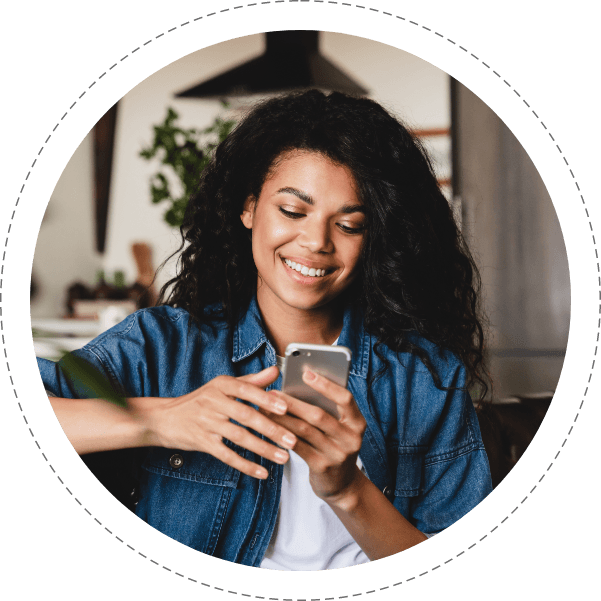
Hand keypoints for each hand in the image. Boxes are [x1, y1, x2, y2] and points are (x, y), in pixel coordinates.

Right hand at [138, 366, 295, 478]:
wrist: (164, 418)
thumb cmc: (200, 400)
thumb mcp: (223, 386)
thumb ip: (251, 380)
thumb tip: (275, 370)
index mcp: (221, 385)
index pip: (246, 390)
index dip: (266, 399)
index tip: (285, 408)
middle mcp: (213, 402)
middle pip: (246, 415)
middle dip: (271, 429)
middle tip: (291, 439)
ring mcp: (206, 422)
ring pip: (239, 437)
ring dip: (263, 449)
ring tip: (283, 457)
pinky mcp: (202, 442)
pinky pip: (226, 455)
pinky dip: (245, 465)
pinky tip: (262, 472)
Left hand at [266, 369, 366, 503]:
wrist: (342, 484)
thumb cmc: (335, 445)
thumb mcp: (340, 427)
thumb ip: (327, 409)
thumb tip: (298, 385)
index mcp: (358, 422)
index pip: (345, 398)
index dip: (326, 385)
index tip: (307, 372)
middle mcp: (351, 438)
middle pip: (319, 414)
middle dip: (293, 402)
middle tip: (273, 392)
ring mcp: (337, 454)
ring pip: (305, 430)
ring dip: (282, 417)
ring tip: (265, 408)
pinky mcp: (322, 467)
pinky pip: (298, 447)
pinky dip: (282, 434)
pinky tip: (270, 427)